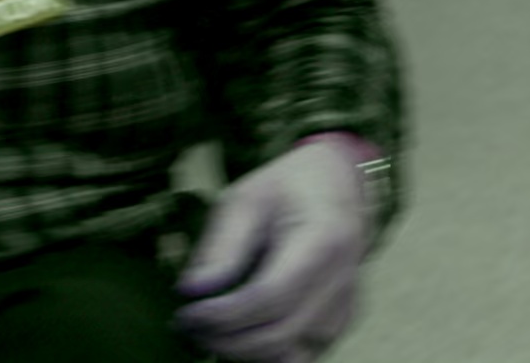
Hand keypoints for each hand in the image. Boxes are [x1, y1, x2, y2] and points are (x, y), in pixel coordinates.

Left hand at [174, 134, 372, 360]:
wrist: (337, 184)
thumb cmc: (287, 188)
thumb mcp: (246, 199)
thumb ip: (221, 246)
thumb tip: (192, 292)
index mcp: (323, 241)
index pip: (270, 298)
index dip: (223, 315)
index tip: (185, 314)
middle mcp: (341, 282)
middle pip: (278, 335)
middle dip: (225, 340)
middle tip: (187, 325)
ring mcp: (345, 308)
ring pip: (289, 356)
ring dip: (243, 352)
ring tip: (209, 330)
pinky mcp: (338, 325)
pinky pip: (299, 357)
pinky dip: (265, 354)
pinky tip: (237, 333)